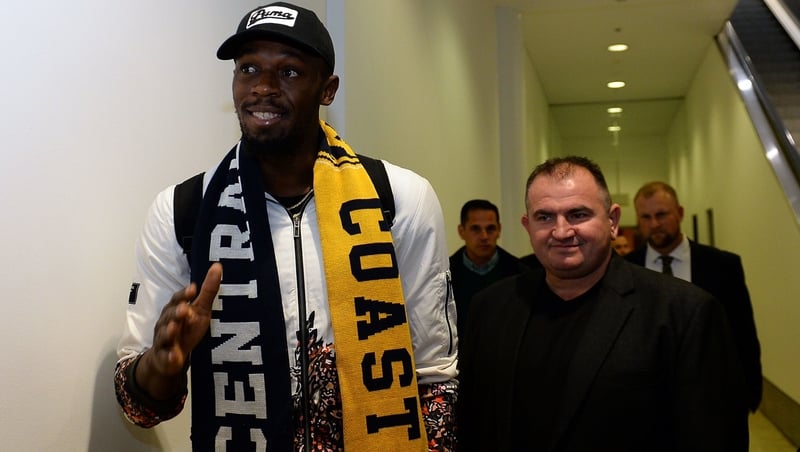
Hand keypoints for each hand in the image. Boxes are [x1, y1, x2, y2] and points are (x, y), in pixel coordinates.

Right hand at [136, 263, 221, 398]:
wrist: (170, 357)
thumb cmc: (187, 328)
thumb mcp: (201, 310)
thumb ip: (208, 291)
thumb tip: (218, 265)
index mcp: (175, 309)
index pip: (177, 299)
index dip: (184, 294)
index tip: (193, 288)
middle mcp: (166, 323)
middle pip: (169, 315)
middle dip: (176, 312)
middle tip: (185, 309)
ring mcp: (164, 340)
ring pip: (164, 335)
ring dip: (168, 331)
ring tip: (174, 328)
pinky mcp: (164, 358)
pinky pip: (165, 357)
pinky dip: (169, 357)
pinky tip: (175, 357)